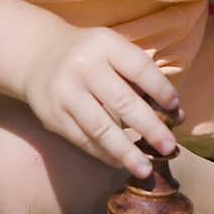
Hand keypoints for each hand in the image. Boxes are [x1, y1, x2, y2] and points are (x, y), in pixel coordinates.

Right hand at [20, 22, 182, 176]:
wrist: (37, 56)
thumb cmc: (88, 55)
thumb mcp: (111, 50)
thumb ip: (139, 76)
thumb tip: (174, 113)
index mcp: (104, 44)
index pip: (139, 67)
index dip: (161, 89)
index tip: (176, 109)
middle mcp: (83, 67)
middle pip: (122, 101)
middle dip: (150, 127)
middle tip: (169, 147)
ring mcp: (66, 93)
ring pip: (101, 128)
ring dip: (126, 152)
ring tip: (145, 169)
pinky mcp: (53, 116)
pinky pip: (83, 140)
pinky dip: (104, 154)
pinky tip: (121, 163)